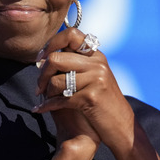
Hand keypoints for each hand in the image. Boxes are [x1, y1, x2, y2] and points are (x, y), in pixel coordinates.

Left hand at [32, 28, 135, 152]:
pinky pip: (60, 99)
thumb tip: (43, 58)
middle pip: (55, 59)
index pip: (71, 34)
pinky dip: (47, 106)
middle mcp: (97, 64)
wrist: (121, 125)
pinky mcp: (91, 98)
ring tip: (43, 98)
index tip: (41, 57)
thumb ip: (75, 64)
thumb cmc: (101, 102)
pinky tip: (40, 109)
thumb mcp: (93, 77)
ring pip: (55, 81)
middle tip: (38, 86)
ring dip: (45, 92)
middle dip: (41, 74)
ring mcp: (96, 80)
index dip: (51, 43)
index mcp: (96, 55)